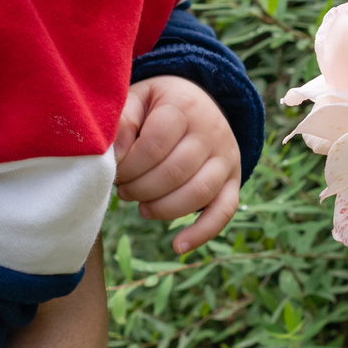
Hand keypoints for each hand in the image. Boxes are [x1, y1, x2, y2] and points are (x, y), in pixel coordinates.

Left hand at [113, 75, 241, 252]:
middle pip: (175, 172)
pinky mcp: (234, 180)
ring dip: (163, 209)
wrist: (197, 102)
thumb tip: (112, 156)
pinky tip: (178, 247)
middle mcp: (212, 130)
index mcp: (184, 106)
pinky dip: (202, 233)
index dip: (129, 165)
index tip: (114, 171)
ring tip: (141, 207)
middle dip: (141, 188)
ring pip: (198, 193)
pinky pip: (224, 211)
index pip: (155, 144)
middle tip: (123, 190)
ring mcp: (227, 157)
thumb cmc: (156, 106)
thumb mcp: (136, 100)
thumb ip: (122, 122)